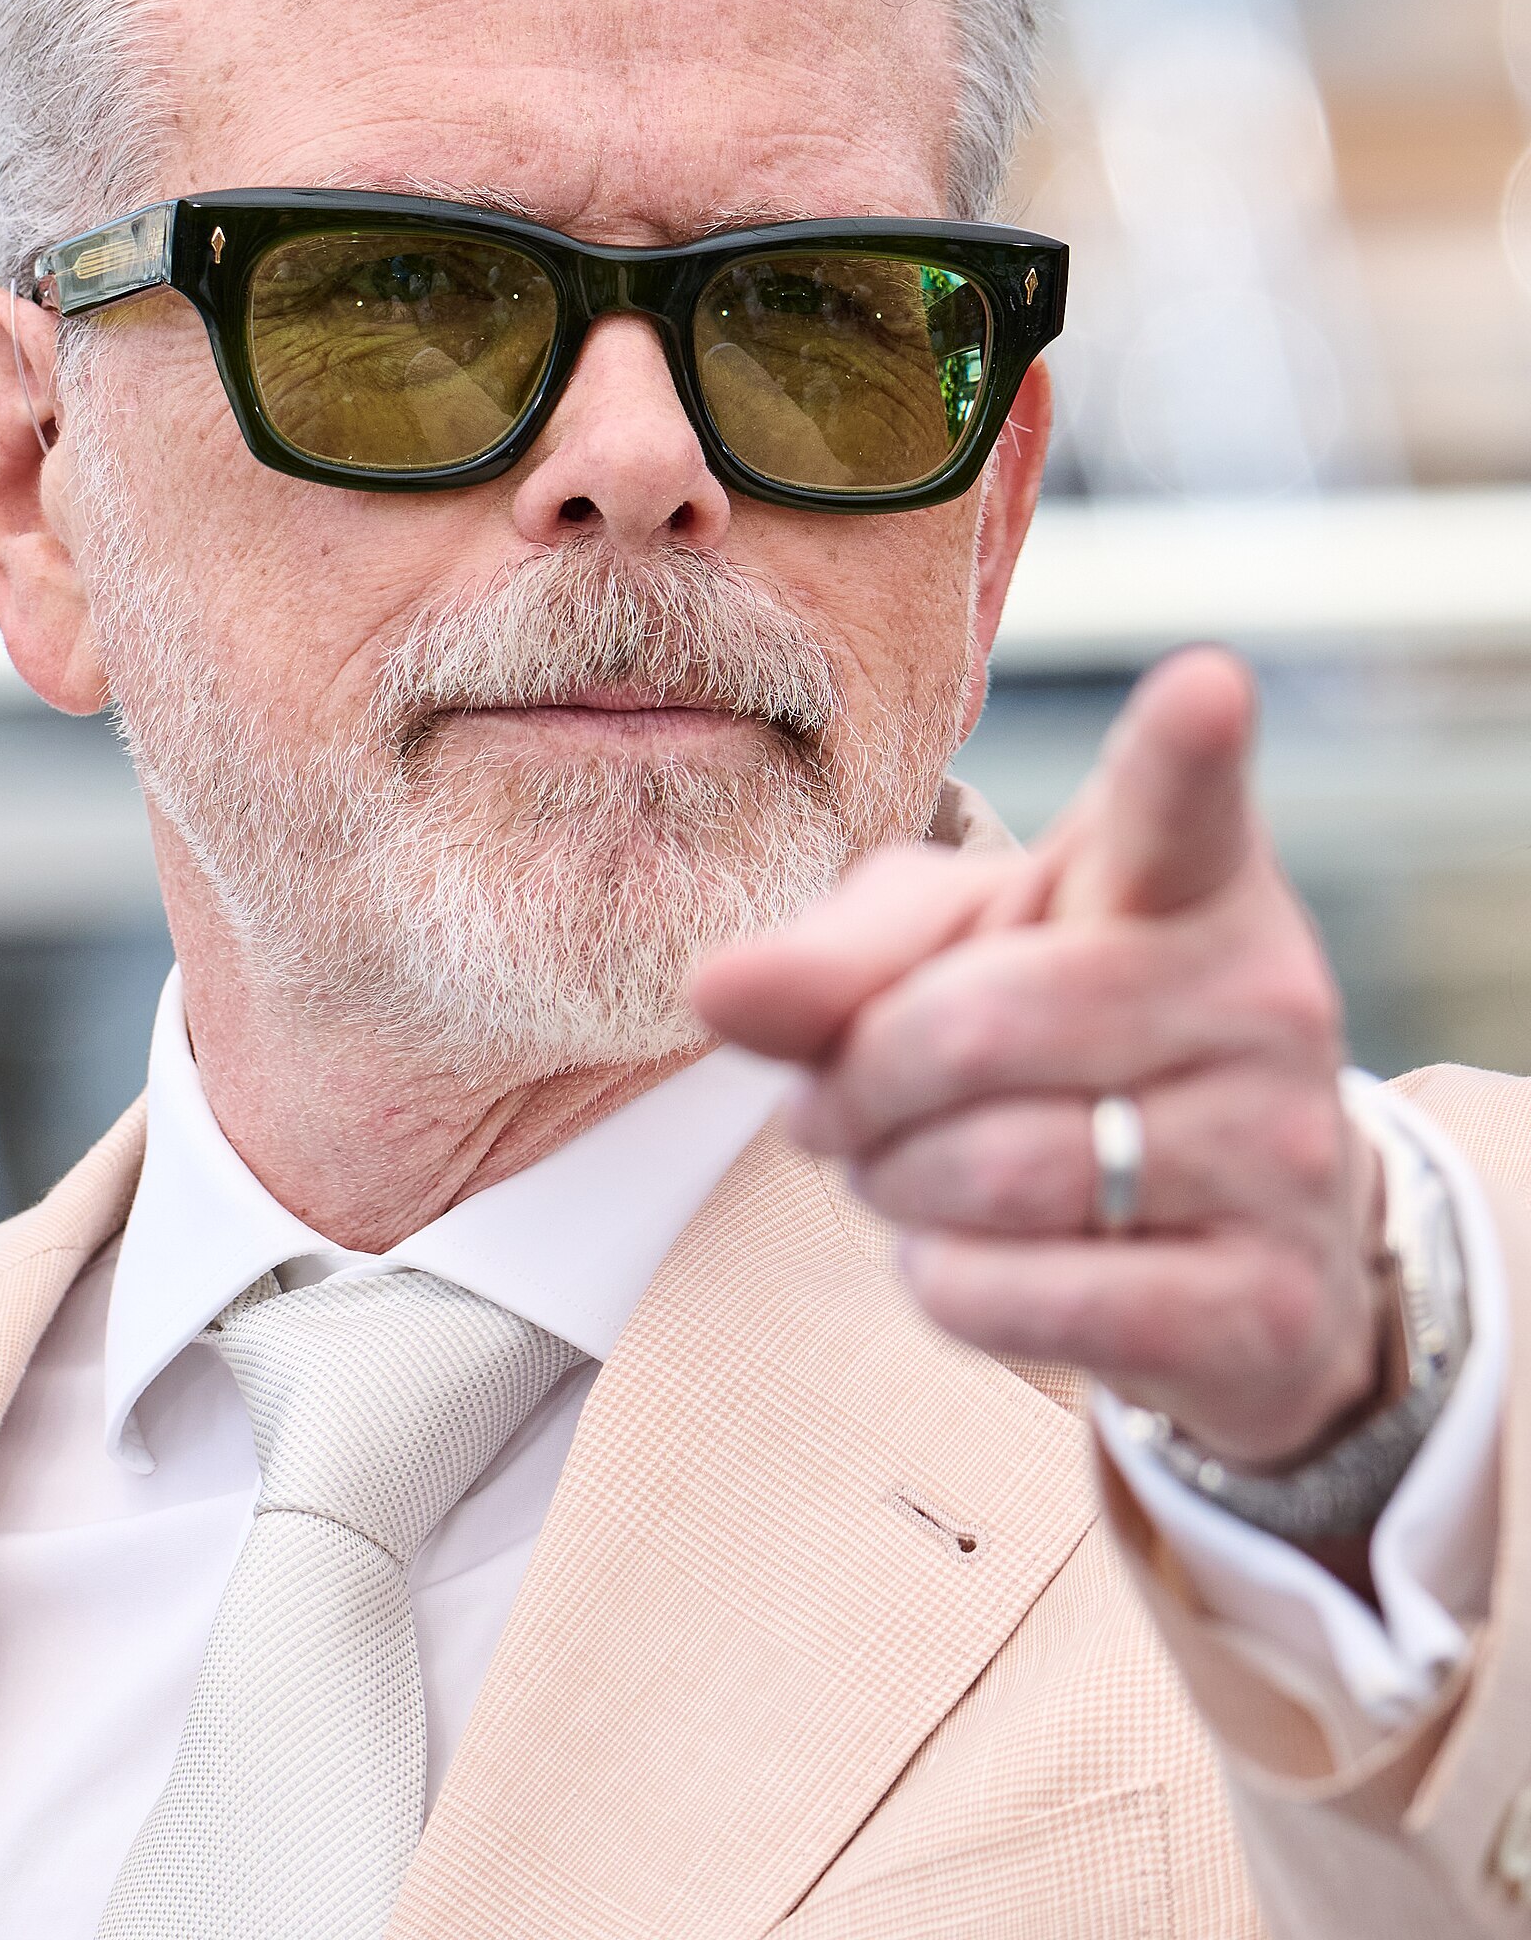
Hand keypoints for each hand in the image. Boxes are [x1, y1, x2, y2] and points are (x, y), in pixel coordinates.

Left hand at [691, 649, 1389, 1473]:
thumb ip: (831, 958)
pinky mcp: (1265, 1308)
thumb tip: (711, 988)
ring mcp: (1282, 1153)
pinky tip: (981, 1261)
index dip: (1185, 749)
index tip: (1201, 686)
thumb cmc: (1056, 1053)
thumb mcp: (945, 964)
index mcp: (1185, 879)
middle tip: (844, 1110)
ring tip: (917, 1177)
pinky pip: (1023, 1298)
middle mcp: (1263, 995)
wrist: (1234, 1247)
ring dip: (897, 1188)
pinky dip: (948, 1286)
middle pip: (970, 1032)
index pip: (1178, 807)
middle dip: (861, 1086)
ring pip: (992, 1173)